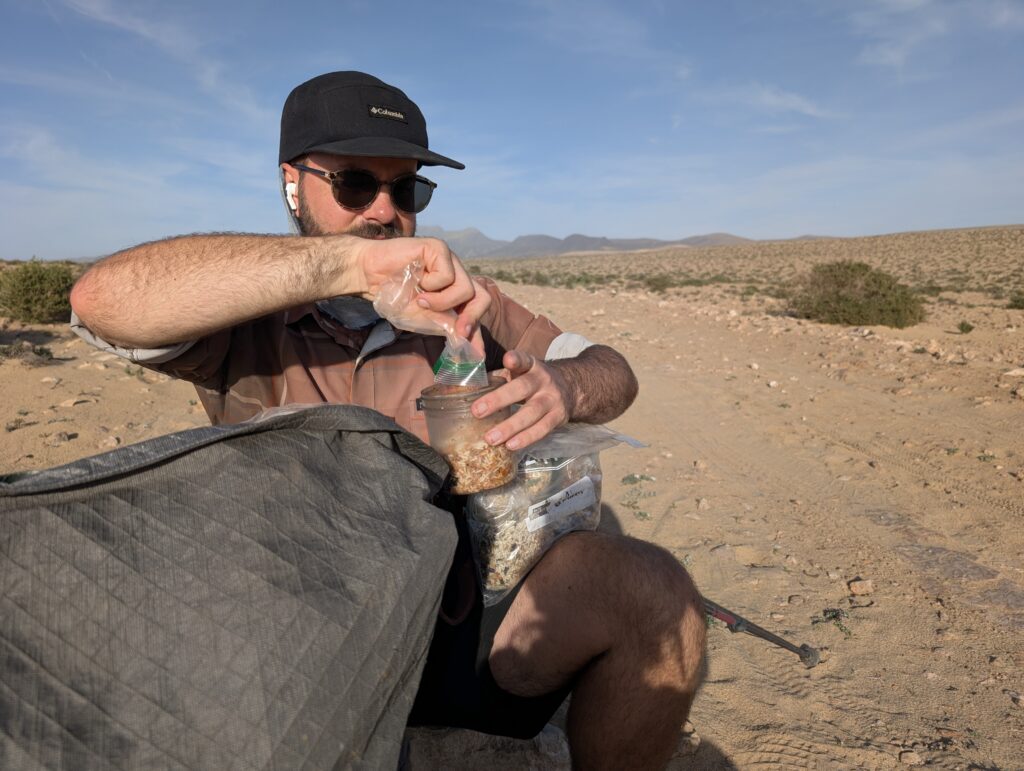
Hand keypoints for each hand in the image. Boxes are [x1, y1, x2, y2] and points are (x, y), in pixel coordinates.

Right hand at [353, 236, 490, 338]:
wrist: (368, 274)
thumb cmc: (394, 295)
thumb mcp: (422, 317)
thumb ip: (444, 325)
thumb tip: (467, 344)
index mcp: (455, 291)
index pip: (475, 311)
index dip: (477, 333)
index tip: (476, 355)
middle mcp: (457, 275)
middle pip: (482, 298)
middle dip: (472, 317)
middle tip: (459, 330)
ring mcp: (450, 261)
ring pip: (465, 289)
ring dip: (442, 302)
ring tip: (421, 300)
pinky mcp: (439, 249)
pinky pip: (447, 275)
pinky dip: (431, 285)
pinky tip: (417, 280)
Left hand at [470, 350, 576, 449]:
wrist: (569, 390)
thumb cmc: (531, 382)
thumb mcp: (519, 373)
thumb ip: (497, 378)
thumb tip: (464, 388)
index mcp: (530, 366)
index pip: (523, 360)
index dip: (516, 360)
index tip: (508, 360)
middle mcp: (543, 380)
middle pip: (523, 388)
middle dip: (499, 400)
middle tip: (477, 411)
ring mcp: (552, 399)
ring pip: (532, 412)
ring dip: (510, 426)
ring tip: (491, 438)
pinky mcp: (558, 417)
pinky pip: (542, 429)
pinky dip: (526, 438)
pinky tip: (510, 445)